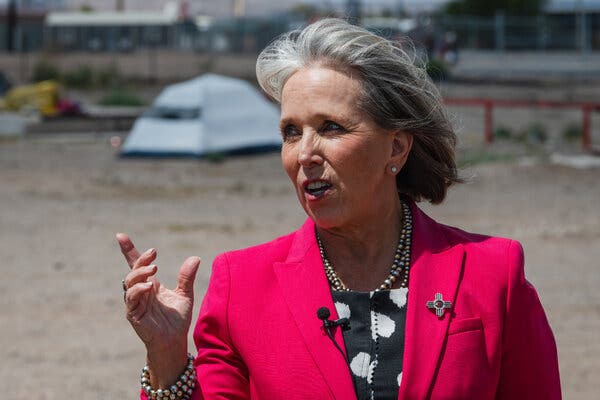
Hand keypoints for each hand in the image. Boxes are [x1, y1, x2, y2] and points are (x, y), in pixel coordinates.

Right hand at [117, 233, 199, 385]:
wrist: (174, 341)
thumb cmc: (177, 319)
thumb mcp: (185, 295)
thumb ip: (186, 277)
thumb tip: (195, 258)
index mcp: (150, 284)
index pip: (136, 264)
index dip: (128, 250)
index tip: (120, 235)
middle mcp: (140, 291)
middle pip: (133, 270)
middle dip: (140, 259)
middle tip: (154, 253)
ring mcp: (135, 302)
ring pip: (129, 282)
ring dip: (140, 273)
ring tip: (154, 268)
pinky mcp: (133, 314)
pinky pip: (131, 299)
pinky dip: (138, 290)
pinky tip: (149, 286)